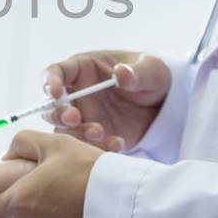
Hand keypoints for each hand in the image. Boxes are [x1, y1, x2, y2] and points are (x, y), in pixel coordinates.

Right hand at [42, 50, 170, 151]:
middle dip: (58, 114)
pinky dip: (97, 149)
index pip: (56, 71)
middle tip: (75, 118)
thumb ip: (137, 72)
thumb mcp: (152, 69)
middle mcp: (78, 94)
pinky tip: (118, 144)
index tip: (54, 93)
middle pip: (53, 106)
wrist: (168, 104)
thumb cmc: (154, 75)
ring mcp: (85, 117)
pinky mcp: (95, 137)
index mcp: (84, 68)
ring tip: (101, 132)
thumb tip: (121, 73)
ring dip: (76, 135)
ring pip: (64, 131)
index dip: (49, 81)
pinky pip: (87, 147)